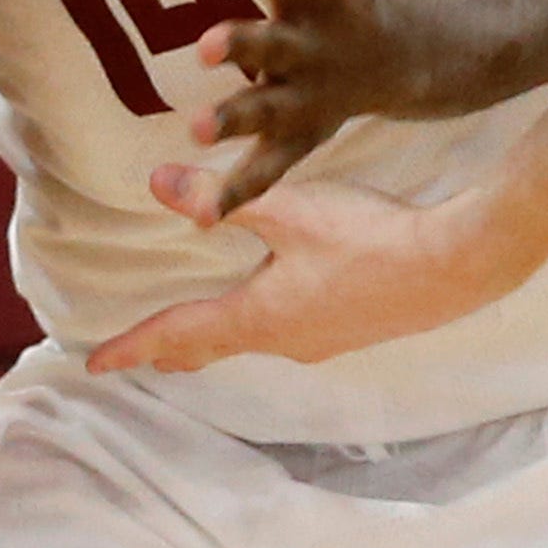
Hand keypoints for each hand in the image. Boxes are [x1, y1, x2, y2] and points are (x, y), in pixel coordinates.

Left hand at [86, 172, 520, 378]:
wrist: (452, 266)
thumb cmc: (367, 237)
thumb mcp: (286, 209)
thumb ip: (220, 199)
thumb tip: (157, 185)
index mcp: (259, 316)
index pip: (180, 334)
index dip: (133, 345)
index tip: (94, 363)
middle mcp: (285, 340)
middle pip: (214, 347)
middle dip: (174, 349)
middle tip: (140, 356)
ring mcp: (322, 340)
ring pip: (252, 340)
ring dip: (217, 336)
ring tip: (197, 333)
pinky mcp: (351, 328)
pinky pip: (287, 332)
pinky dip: (259, 324)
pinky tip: (274, 308)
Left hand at [189, 0, 410, 211]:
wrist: (404, 56)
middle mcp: (309, 48)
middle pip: (271, 45)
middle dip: (240, 46)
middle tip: (202, 44)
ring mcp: (304, 98)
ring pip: (266, 111)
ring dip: (234, 120)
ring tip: (196, 129)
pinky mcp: (296, 137)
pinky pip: (265, 170)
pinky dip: (235, 193)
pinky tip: (197, 214)